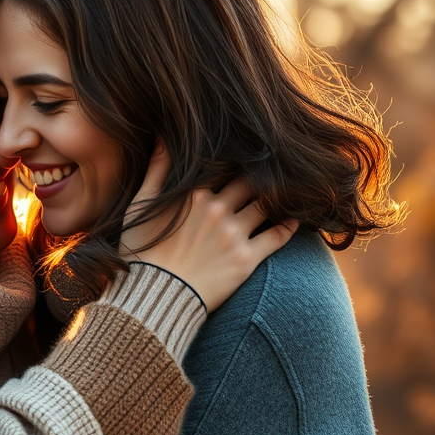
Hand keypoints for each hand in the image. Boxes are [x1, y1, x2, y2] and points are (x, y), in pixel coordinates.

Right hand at [118, 141, 297, 311]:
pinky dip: (288, 226)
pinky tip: (294, 219)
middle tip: (269, 171)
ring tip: (284, 193)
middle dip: (258, 175)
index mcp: (193, 194)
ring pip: (266, 204)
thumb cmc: (141, 252)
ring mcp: (234, 235)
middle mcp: (217, 210)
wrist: (153, 298)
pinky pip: (277, 236)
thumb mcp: (139, 206)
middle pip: (249, 181)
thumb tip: (164, 137)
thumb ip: (156, 170)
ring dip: (276, 197)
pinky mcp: (247, 260)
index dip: (234, 160)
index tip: (243, 156)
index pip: (223, 166)